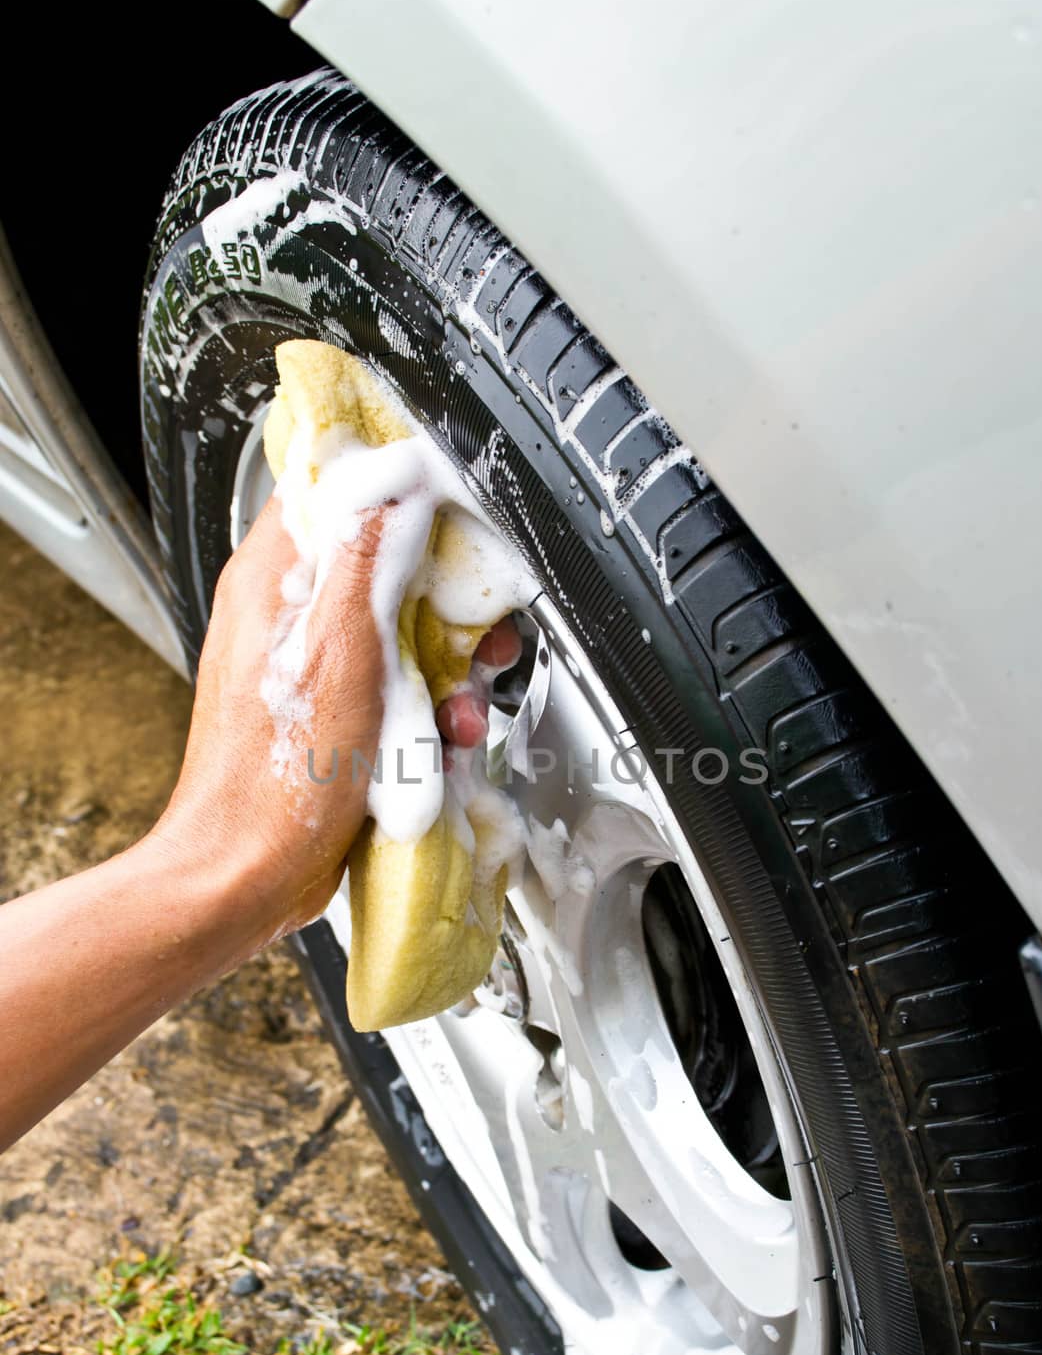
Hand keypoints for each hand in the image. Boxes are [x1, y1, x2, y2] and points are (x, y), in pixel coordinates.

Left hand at [151, 498, 520, 945]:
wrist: (250, 874)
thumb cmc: (277, 780)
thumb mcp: (338, 651)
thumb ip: (367, 558)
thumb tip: (396, 480)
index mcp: (272, 581)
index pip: (332, 491)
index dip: (397, 493)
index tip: (449, 519)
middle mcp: (286, 615)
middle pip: (383, 566)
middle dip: (443, 604)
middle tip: (477, 638)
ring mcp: (310, 667)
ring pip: (399, 633)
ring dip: (443, 671)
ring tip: (457, 712)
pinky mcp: (331, 714)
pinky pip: (393, 688)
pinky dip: (426, 713)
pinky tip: (440, 744)